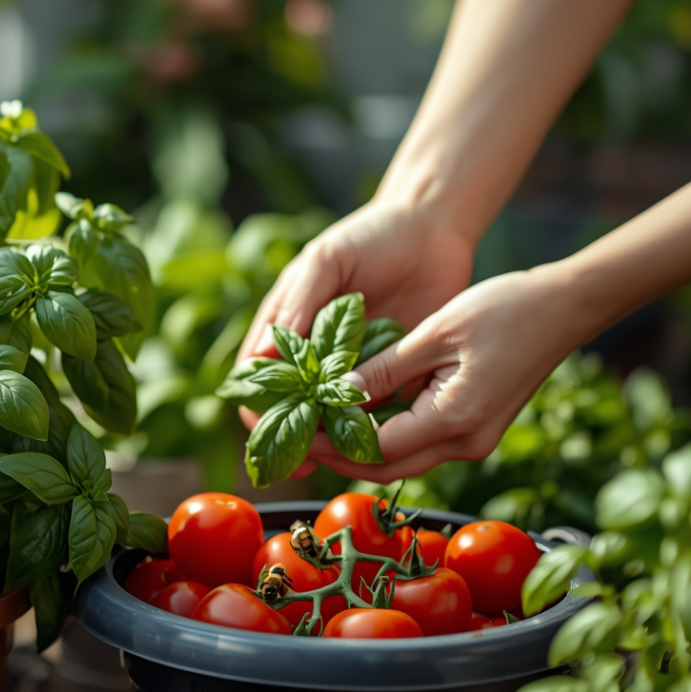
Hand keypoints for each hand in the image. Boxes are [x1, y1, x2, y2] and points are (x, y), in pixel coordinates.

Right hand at [236, 199, 476, 475]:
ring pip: (331, 417)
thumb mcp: (326, 260)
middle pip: (291, 408)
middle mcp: (314, 354)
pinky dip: (372, 429)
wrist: (434, 228)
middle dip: (293, 438)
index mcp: (286, 327)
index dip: (256, 409)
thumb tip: (261, 356)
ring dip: (332, 439)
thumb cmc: (370, 236)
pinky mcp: (391, 373)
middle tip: (304, 462)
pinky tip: (377, 442)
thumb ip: (297, 304)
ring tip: (340, 458)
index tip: (266, 432)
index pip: (256, 380)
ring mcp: (352, 367)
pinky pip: (377, 411)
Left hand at [308, 266, 589, 481]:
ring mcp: (474, 441)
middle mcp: (466, 443)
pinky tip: (358, 414)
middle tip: (299, 433)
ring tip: (319, 424)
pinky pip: (421, 443)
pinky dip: (387, 435)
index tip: (296, 427)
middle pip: (387, 466)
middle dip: (339, 455)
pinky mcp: (475, 430)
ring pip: (403, 459)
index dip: (331, 443)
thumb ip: (383, 369)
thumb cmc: (504, 310)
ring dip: (361, 447)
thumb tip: (337, 394)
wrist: (564, 308)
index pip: (376, 450)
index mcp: (454, 420)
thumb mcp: (433, 334)